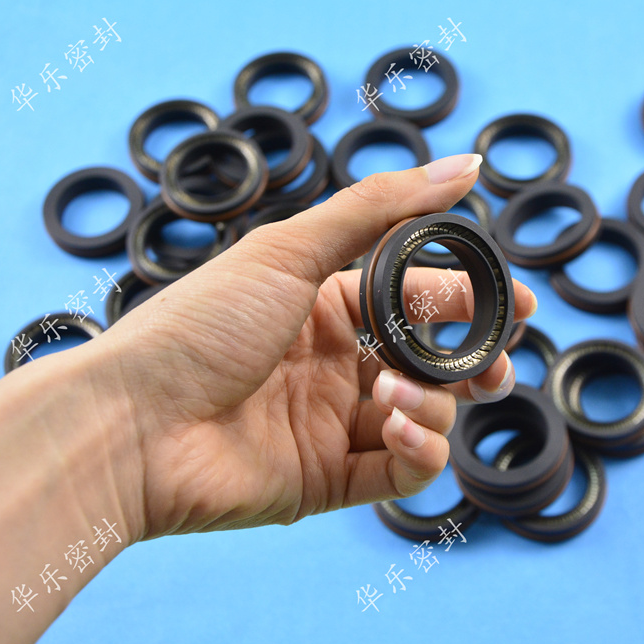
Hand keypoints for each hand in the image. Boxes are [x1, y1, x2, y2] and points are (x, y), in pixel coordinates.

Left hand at [94, 154, 537, 539]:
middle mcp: (337, 363)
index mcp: (326, 303)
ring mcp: (335, 423)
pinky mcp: (331, 480)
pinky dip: (422, 448)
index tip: (516, 300)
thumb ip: (382, 208)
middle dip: (476, 359)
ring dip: (434, 400)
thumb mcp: (290, 249)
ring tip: (397, 390)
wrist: (127, 426)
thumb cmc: (198, 326)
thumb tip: (468, 163)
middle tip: (496, 359)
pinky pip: (406, 469)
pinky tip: (400, 426)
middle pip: (436, 360)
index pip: (420, 296)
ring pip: (429, 413)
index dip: (472, 299)